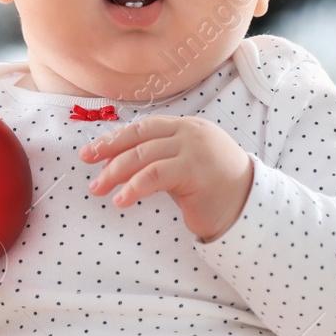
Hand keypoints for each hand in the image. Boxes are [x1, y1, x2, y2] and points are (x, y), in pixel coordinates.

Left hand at [79, 116, 253, 240]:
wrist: (248, 207)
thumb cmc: (215, 191)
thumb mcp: (185, 167)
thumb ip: (161, 159)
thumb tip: (121, 164)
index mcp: (188, 127)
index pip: (145, 127)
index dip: (116, 138)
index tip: (92, 151)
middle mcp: (191, 132)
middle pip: (140, 135)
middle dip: (109, 148)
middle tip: (87, 161)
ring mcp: (194, 149)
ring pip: (143, 155)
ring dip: (115, 172)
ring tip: (99, 189)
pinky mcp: (194, 170)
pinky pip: (155, 175)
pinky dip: (134, 187)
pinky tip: (121, 200)